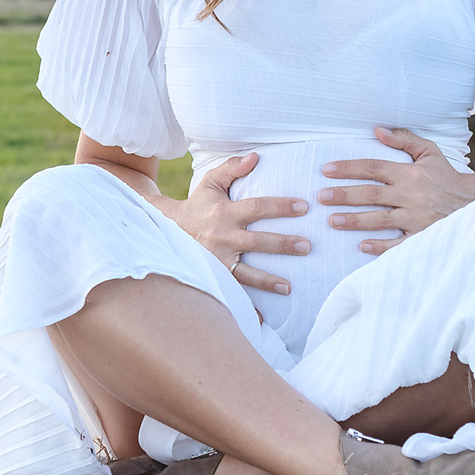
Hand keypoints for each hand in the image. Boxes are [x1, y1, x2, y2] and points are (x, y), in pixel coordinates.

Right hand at [174, 152, 308, 294]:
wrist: (166, 230)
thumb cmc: (197, 205)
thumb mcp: (210, 183)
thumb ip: (232, 168)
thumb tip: (256, 156)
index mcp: (224, 213)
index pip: (257, 207)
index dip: (281, 206)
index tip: (304, 207)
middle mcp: (222, 238)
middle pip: (257, 242)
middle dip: (283, 244)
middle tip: (307, 246)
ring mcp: (217, 261)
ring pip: (246, 273)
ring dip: (267, 281)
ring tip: (289, 286)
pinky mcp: (214, 276)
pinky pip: (232, 293)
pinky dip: (246, 308)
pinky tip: (263, 319)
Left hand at [319, 126, 474, 253]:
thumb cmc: (447, 177)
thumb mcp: (430, 152)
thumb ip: (404, 139)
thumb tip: (377, 130)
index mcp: (409, 173)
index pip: (373, 167)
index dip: (348, 168)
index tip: (326, 170)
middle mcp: (411, 194)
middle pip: (371, 194)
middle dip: (344, 195)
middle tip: (321, 198)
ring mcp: (416, 217)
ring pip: (380, 219)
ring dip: (355, 220)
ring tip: (332, 221)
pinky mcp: (422, 236)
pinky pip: (399, 243)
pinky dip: (381, 246)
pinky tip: (361, 246)